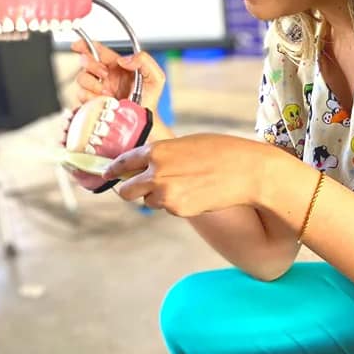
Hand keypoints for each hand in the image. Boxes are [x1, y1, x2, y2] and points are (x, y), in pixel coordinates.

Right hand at [71, 40, 164, 111]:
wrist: (143, 121)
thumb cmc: (149, 101)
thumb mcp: (155, 77)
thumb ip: (144, 61)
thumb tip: (124, 59)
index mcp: (118, 66)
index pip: (99, 51)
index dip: (86, 45)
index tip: (78, 45)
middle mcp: (106, 76)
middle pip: (86, 62)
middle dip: (93, 65)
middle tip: (104, 74)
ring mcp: (98, 89)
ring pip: (82, 78)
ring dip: (93, 84)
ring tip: (108, 92)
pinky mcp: (92, 102)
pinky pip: (81, 94)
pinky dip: (90, 96)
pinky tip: (103, 100)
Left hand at [103, 134, 289, 216]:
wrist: (247, 172)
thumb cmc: (222, 151)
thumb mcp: (187, 144)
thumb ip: (165, 155)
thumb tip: (150, 166)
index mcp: (157, 151)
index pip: (123, 162)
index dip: (113, 170)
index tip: (107, 174)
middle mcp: (155, 173)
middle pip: (126, 191)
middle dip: (127, 191)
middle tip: (134, 190)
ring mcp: (165, 194)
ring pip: (149, 202)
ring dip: (157, 197)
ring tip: (183, 185)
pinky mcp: (178, 210)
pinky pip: (169, 208)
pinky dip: (176, 204)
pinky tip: (195, 193)